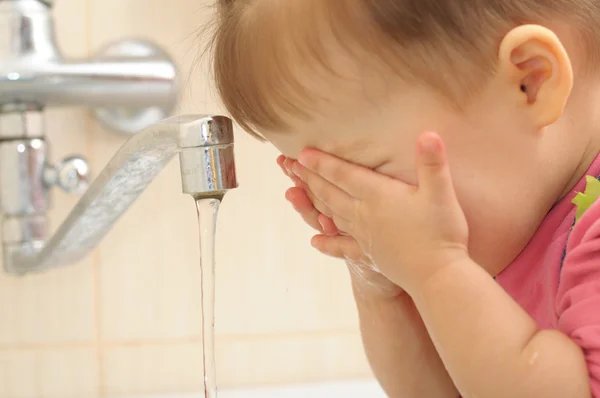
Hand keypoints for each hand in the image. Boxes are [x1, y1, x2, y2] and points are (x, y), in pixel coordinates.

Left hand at [292, 132, 469, 293]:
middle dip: (309, 178)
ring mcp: (364, 235)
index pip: (343, 174)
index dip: (322, 163)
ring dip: (310, 201)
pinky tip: (314, 242)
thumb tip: (428, 133)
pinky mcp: (368, 254)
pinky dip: (327, 242)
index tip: (301, 153)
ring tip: (293, 192)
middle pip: (330, 192)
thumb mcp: (441, 193)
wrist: (437, 276)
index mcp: (377, 196)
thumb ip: (433, 162)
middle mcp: (364, 214)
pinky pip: (341, 246)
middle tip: (289, 166)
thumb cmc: (441, 232)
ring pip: (330, 214)